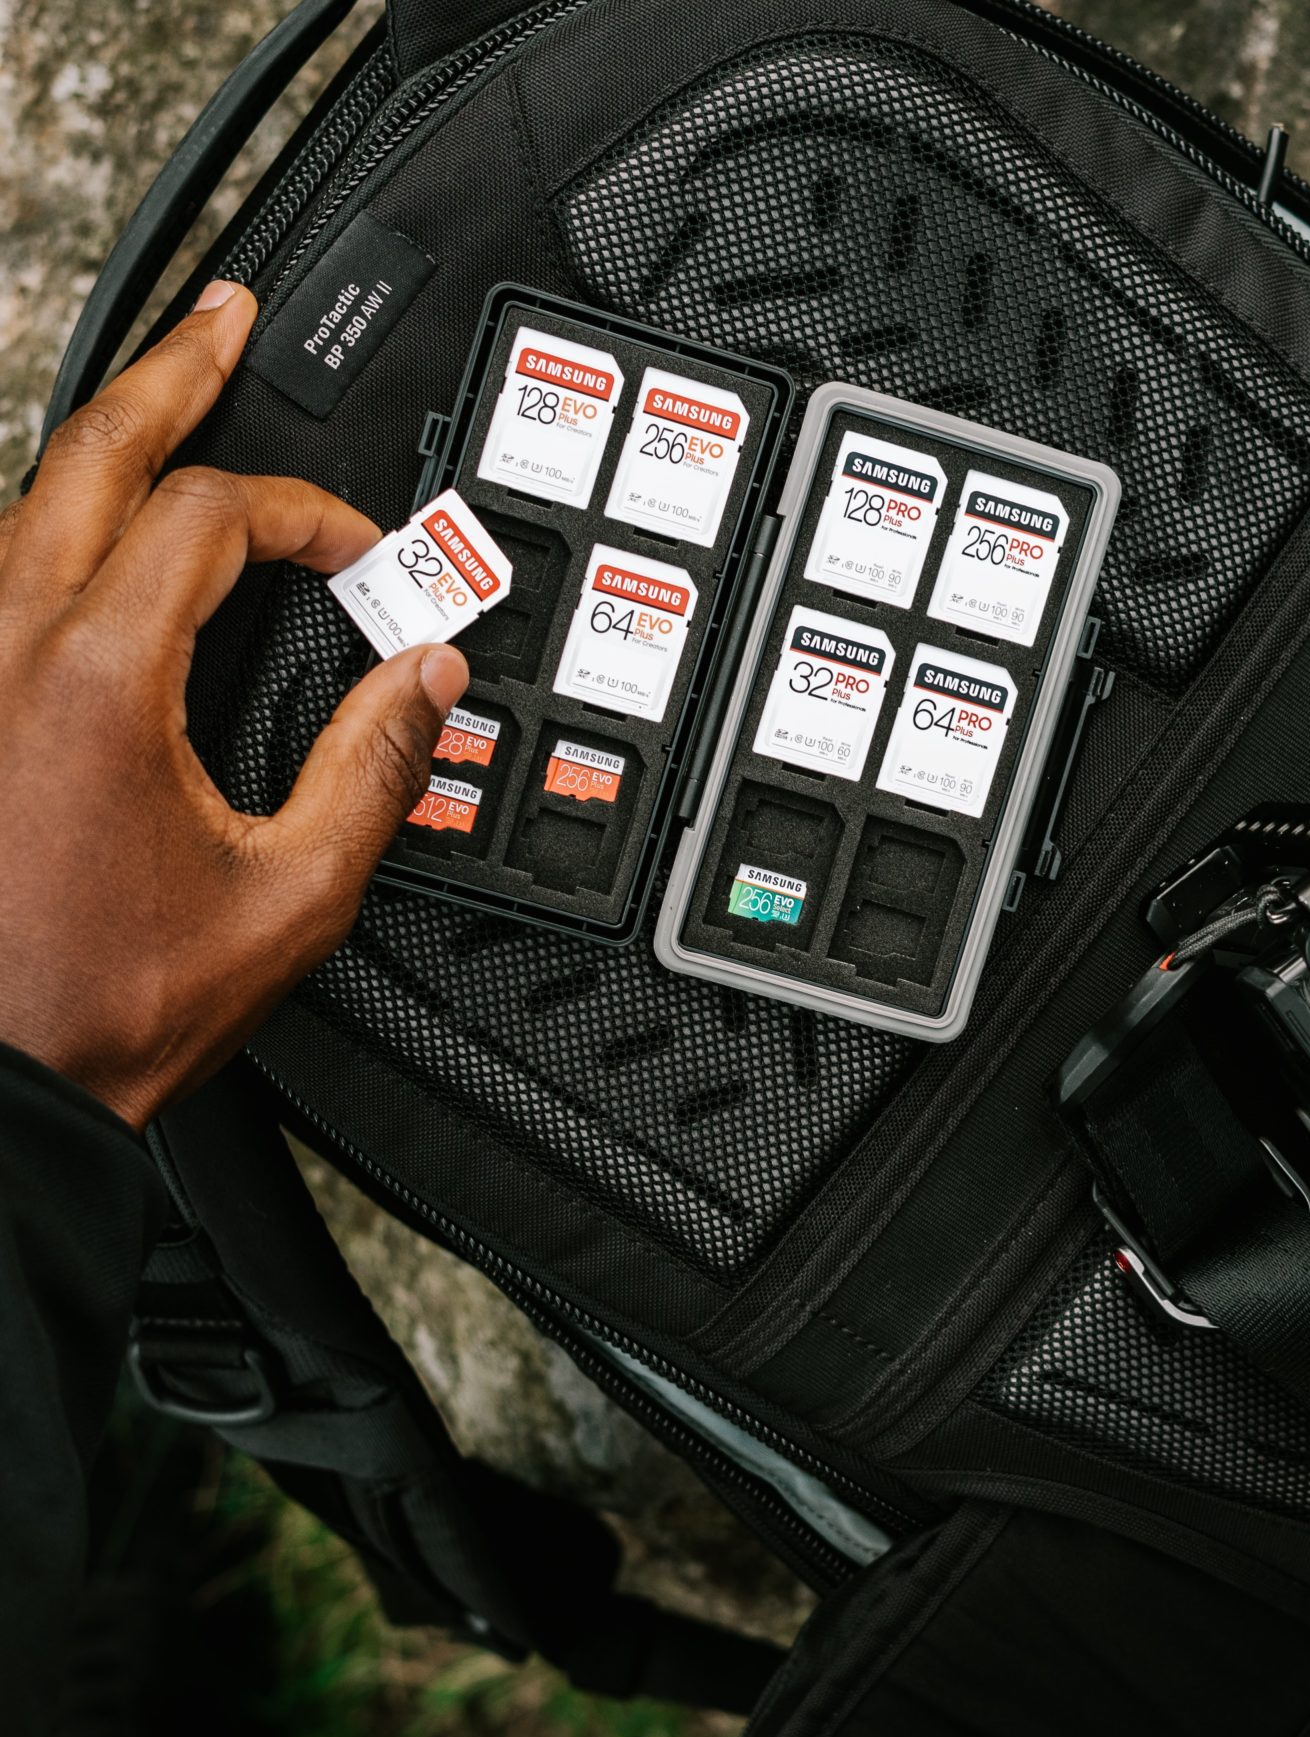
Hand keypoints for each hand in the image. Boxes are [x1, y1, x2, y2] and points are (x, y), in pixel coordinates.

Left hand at [0, 279, 465, 1128]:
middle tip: (228, 319)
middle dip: (173, 370)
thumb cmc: (104, 1006)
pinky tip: (91, 538)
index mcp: (98, 675)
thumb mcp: (291, 899)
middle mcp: (7, 644)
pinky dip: (57, 524)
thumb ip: (374, 771)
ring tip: (167, 402)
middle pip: (92, 445)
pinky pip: (0, 570)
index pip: (213, 514)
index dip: (308, 513)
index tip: (363, 556)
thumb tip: (429, 685)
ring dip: (109, 439)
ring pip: (29, 496)